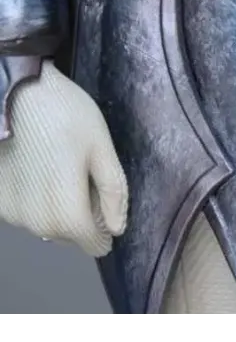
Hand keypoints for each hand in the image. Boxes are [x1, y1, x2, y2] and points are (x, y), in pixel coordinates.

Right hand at [0, 65, 127, 255]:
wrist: (13, 97)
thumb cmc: (65, 117)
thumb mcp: (102, 148)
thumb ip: (113, 192)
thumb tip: (118, 228)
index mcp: (66, 214)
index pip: (94, 244)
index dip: (107, 226)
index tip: (107, 199)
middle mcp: (35, 224)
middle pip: (70, 235)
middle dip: (84, 215)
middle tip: (86, 173)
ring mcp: (12, 215)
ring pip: (48, 225)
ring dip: (60, 207)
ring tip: (63, 167)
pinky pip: (28, 213)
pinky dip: (39, 199)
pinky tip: (41, 169)